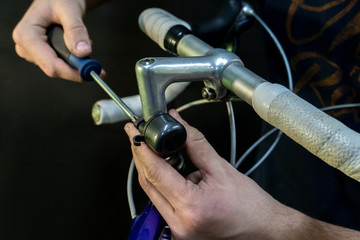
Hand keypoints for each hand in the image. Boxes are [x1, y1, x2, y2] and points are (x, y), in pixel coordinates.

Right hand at [12, 0, 104, 81]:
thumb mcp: (69, 10)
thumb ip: (76, 30)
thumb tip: (84, 52)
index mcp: (26, 36)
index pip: (51, 65)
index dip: (72, 72)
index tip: (91, 72)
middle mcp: (25, 47)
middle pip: (55, 69)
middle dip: (77, 67)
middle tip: (96, 63)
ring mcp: (33, 53)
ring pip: (60, 69)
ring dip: (76, 61)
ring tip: (83, 42)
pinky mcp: (41, 56)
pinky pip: (61, 65)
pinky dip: (74, 60)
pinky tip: (77, 46)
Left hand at [124, 109, 294, 239]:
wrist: (262, 229)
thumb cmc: (250, 206)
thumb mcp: (222, 169)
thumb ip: (196, 144)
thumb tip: (179, 124)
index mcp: (191, 206)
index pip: (155, 171)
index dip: (142, 148)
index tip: (134, 132)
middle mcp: (179, 222)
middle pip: (148, 183)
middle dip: (142, 157)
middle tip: (142, 137)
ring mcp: (177, 230)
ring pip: (151, 193)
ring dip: (152, 170)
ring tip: (162, 153)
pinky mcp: (178, 230)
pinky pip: (160, 202)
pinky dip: (161, 184)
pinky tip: (170, 172)